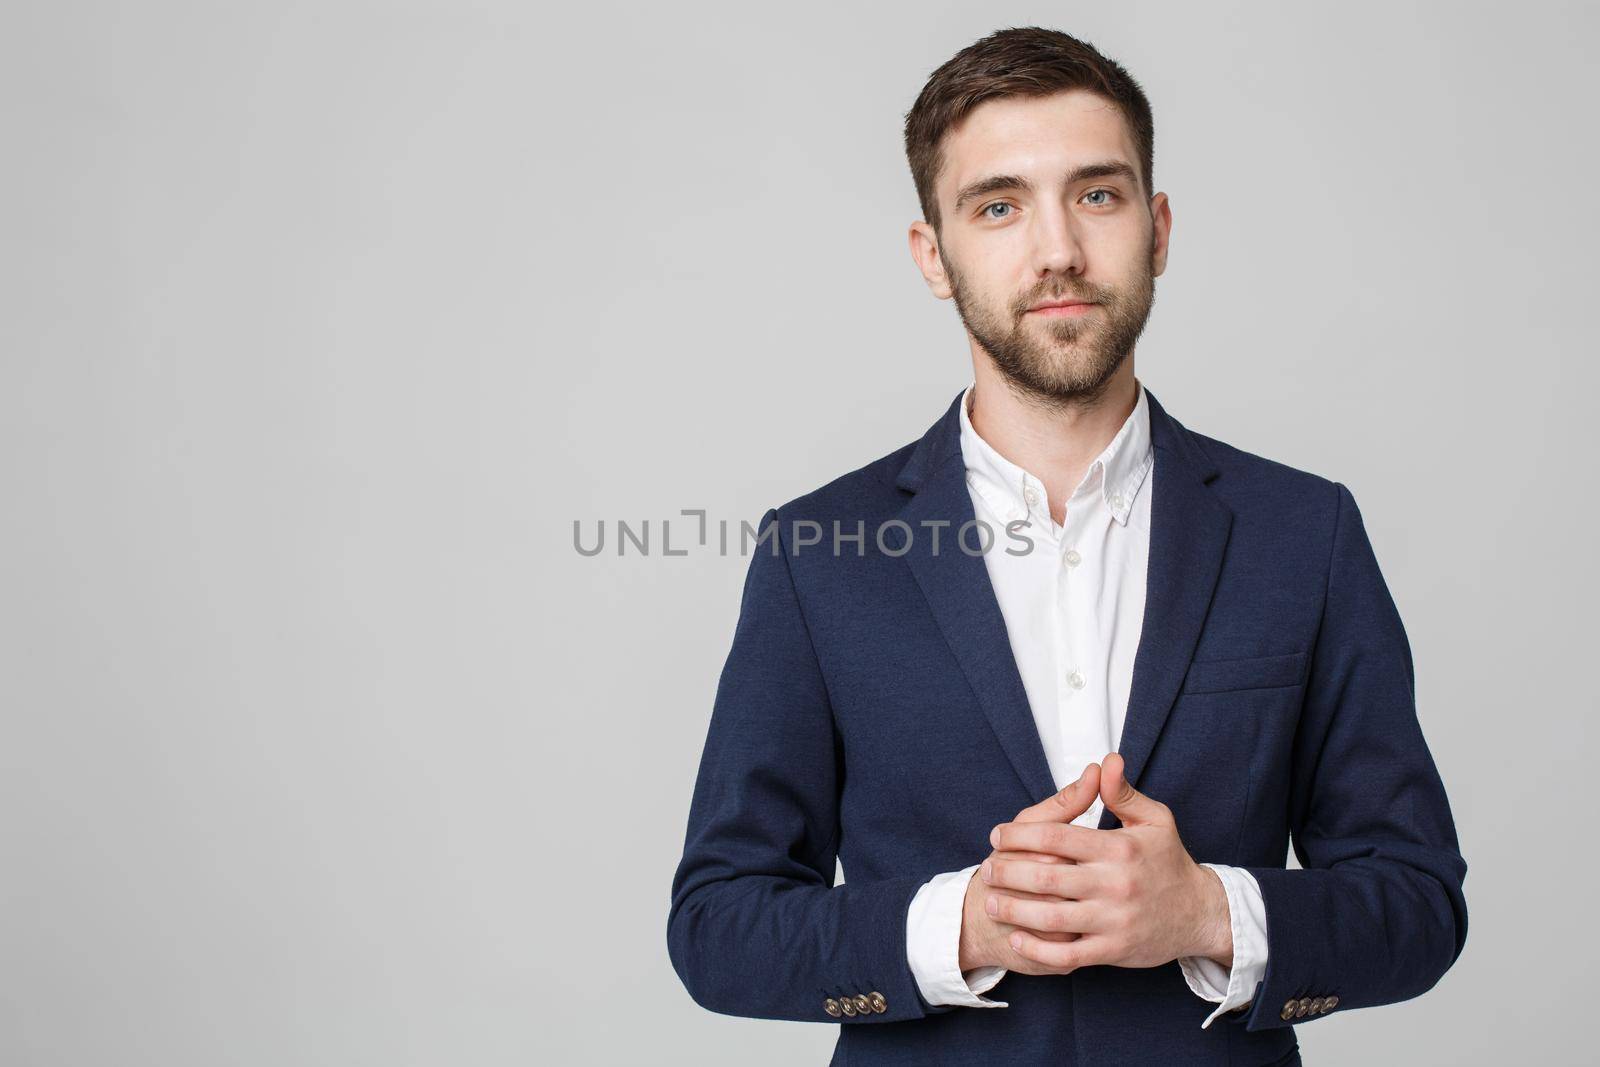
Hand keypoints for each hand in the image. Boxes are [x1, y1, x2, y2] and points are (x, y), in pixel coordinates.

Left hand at [981, 752, 1232, 974]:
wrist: (1200, 914)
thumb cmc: (1170, 862)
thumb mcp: (1154, 819)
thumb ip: (1123, 792)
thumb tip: (1105, 762)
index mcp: (1120, 847)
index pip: (1057, 836)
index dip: (1019, 835)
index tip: (997, 835)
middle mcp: (1115, 883)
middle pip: (1047, 877)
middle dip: (1008, 872)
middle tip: (986, 869)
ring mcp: (1114, 920)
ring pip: (1052, 918)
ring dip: (1015, 910)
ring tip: (992, 901)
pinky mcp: (1114, 950)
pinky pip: (1069, 955)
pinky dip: (1039, 949)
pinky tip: (1018, 937)